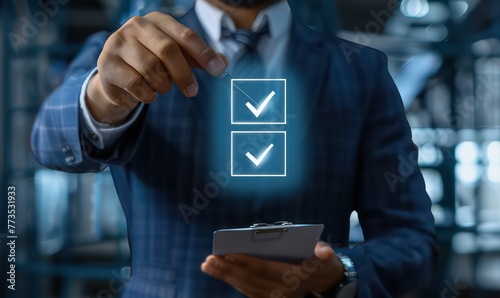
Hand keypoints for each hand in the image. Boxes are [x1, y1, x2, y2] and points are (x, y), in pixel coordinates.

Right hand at [86, 12, 227, 123]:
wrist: (116, 77)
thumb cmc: (151, 63)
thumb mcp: (175, 58)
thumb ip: (198, 59)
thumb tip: (224, 63)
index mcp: (158, 21)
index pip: (185, 35)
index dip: (204, 53)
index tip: (219, 69)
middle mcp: (136, 26)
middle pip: (168, 50)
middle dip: (184, 74)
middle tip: (192, 91)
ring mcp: (119, 42)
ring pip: (151, 68)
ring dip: (163, 85)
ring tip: (163, 88)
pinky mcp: (107, 63)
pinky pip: (135, 83)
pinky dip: (147, 94)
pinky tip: (148, 94)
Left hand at [201, 242, 344, 297]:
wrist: (324, 281)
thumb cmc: (319, 262)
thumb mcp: (325, 255)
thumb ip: (323, 252)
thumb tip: (323, 254)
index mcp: (293, 276)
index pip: (264, 268)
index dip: (244, 262)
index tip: (227, 253)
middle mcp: (282, 291)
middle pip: (250, 280)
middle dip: (227, 270)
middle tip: (208, 260)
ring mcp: (275, 297)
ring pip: (246, 288)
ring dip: (225, 277)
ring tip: (208, 266)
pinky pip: (248, 292)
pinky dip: (233, 283)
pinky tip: (220, 273)